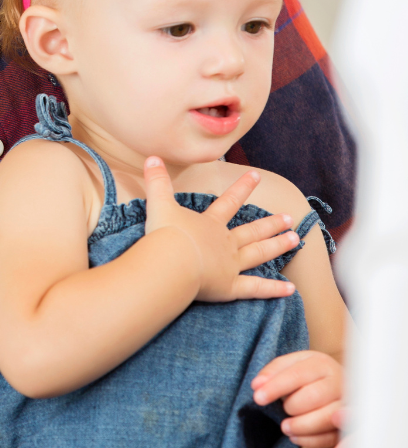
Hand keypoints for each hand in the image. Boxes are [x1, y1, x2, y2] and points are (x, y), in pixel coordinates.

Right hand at [142, 157, 298, 302]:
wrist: (170, 263)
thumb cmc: (165, 234)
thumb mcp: (159, 204)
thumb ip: (157, 182)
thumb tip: (151, 158)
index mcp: (210, 224)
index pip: (228, 202)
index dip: (242, 187)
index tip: (256, 176)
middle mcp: (225, 243)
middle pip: (251, 230)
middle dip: (270, 223)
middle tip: (289, 218)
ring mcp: (230, 265)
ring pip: (259, 254)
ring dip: (277, 246)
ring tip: (295, 240)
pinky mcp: (230, 287)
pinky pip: (256, 288)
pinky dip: (273, 289)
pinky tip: (291, 289)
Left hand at [252, 350, 343, 447]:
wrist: (338, 384)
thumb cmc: (309, 375)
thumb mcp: (291, 364)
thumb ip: (273, 371)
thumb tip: (257, 385)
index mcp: (321, 363)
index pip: (296, 374)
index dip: (275, 387)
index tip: (258, 397)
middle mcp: (339, 382)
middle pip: (313, 397)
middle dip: (292, 406)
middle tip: (283, 409)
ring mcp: (348, 405)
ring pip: (327, 418)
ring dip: (301, 426)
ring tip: (285, 426)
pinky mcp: (351, 427)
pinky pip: (332, 437)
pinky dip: (311, 440)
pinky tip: (295, 437)